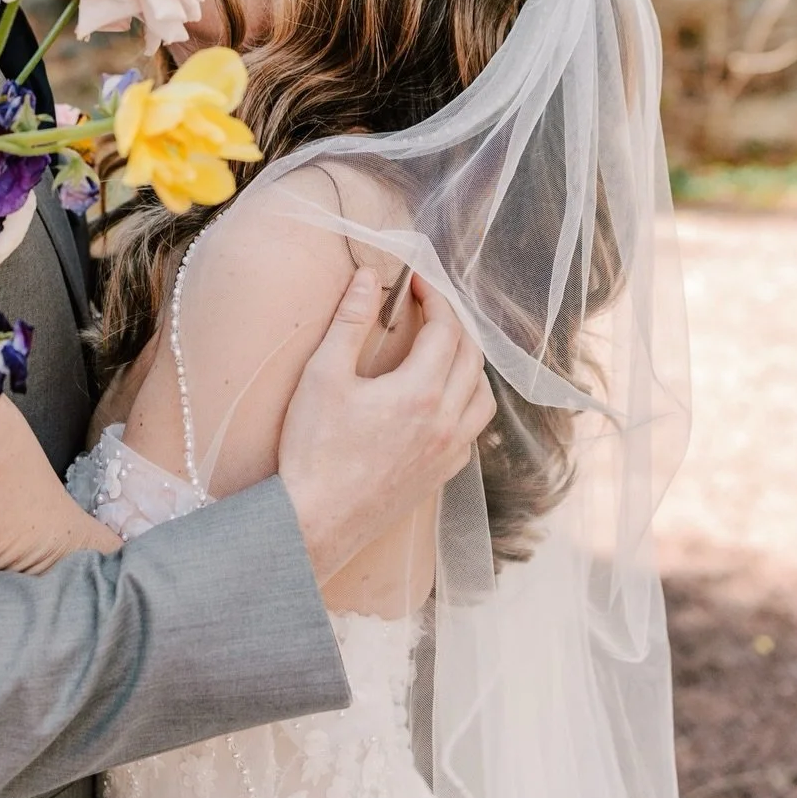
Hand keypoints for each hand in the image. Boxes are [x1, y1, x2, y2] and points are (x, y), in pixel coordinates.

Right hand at [277, 268, 494, 584]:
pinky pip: (473, 432)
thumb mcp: (323, 374)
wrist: (314, 520)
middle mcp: (446, 422)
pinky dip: (466, 405)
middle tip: (427, 307)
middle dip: (453, 324)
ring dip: (469, 364)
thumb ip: (350, 321)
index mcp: (421, 392)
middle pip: (472, 358)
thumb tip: (368, 277)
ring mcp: (448, 453)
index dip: (435, 298)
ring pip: (483, 397)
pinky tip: (441, 402)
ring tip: (441, 349)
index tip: (416, 283)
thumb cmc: (313, 449)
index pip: (446, 329)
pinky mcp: (440, 477)